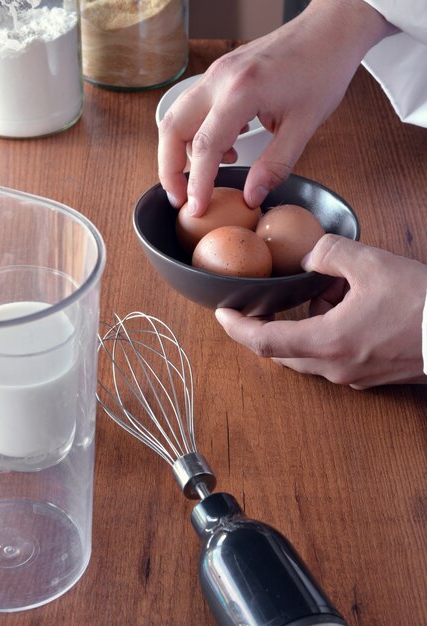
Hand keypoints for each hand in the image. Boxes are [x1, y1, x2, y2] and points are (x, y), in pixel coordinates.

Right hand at [158, 0, 392, 215]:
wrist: (328, 31)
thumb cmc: (321, 71)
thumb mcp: (304, 126)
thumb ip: (275, 165)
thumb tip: (251, 196)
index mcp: (241, 91)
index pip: (206, 147)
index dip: (197, 184)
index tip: (195, 208)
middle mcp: (219, 79)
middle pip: (172, 128)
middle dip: (169, 168)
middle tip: (179, 197)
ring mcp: (216, 74)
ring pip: (177, 116)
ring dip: (181, 150)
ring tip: (207, 175)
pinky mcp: (220, 75)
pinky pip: (194, 108)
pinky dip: (198, 134)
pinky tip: (225, 149)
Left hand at [215, 235, 426, 388]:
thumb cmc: (421, 304)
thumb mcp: (370, 264)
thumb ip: (329, 253)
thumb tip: (311, 255)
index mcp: (326, 342)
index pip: (263, 342)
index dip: (237, 328)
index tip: (223, 314)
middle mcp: (335, 367)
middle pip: (285, 350)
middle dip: (277, 322)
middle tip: (278, 298)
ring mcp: (353, 376)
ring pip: (312, 351)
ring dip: (310, 323)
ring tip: (335, 291)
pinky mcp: (370, 376)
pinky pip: (335, 355)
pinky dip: (331, 332)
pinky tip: (353, 307)